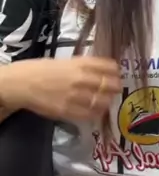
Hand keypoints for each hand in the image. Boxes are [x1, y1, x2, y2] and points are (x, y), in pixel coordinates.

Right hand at [0, 57, 121, 122]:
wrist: (23, 83)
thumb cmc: (44, 69)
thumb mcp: (67, 61)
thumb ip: (85, 66)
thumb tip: (103, 70)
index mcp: (81, 63)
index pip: (109, 67)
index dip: (117, 71)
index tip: (118, 74)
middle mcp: (82, 78)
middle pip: (110, 84)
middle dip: (116, 87)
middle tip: (116, 89)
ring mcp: (76, 95)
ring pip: (102, 100)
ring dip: (108, 101)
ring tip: (107, 101)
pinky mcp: (68, 110)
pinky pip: (89, 114)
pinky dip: (97, 113)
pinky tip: (97, 111)